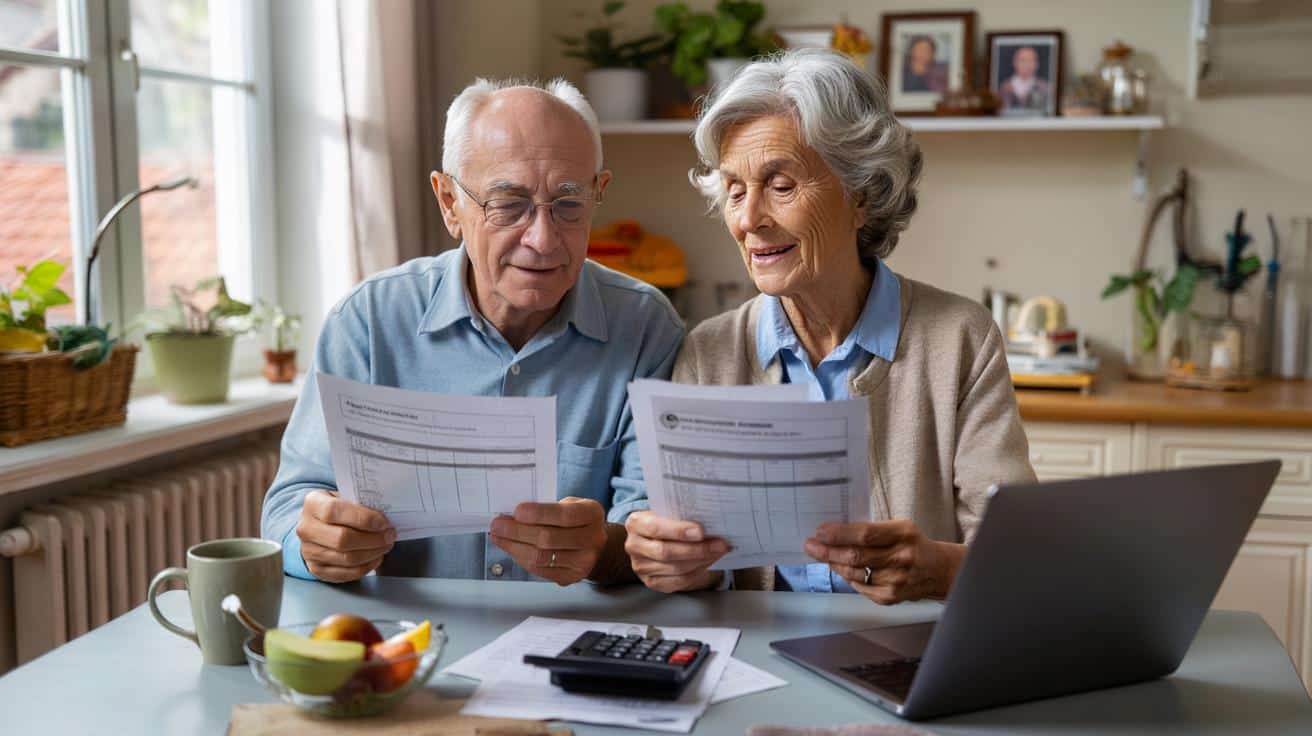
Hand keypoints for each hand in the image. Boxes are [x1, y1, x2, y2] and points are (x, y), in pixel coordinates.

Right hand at [296, 490, 395, 582]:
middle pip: (342, 539)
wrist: (318, 525)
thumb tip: (386, 517)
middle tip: (390, 536)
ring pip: (346, 558)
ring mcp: (309, 551)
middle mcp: (306, 528)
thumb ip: (361, 503)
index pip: (334, 511)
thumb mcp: (346, 497)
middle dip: (372, 539)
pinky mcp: (317, 569)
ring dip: (372, 553)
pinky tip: (376, 557)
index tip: (384, 523)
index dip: (363, 518)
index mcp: (313, 503)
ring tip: (385, 545)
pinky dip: (366, 567)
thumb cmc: (339, 509)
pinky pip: (346, 573)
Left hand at [489, 497, 608, 585]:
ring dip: (514, 546)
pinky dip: (520, 558)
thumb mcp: (569, 504)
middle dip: (517, 531)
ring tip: (498, 536)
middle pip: (548, 538)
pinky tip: (511, 548)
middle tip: (497, 525)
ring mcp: (583, 562)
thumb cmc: (575, 520)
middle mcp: (592, 540)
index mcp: (592, 514)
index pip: (564, 516)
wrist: (595, 545)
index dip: (538, 514)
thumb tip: (512, 515)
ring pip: (541, 557)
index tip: (516, 511)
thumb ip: (546, 507)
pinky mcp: (571, 577)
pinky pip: (539, 570)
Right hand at [624, 511, 728, 592]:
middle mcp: (634, 545)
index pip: (656, 528)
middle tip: (719, 544)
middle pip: (666, 552)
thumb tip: (710, 520)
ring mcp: (641, 566)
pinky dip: (697, 572)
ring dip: (701, 561)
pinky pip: (678, 581)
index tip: (701, 531)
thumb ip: (680, 516)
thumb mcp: (666, 513)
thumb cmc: (665, 522)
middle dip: (696, 549)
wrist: (654, 539)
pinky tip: (709, 562)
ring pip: (675, 568)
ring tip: (718, 552)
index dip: (679, 531)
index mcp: (636, 523)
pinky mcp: (651, 582)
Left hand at [803, 520, 962, 604]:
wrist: (938, 570)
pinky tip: (841, 569)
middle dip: (828, 551)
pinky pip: (860, 587)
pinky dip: (847, 577)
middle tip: (811, 545)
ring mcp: (896, 580)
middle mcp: (901, 558)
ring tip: (822, 555)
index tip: (821, 531)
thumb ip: (872, 529)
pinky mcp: (891, 597)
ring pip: (854, 573)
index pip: (865, 534)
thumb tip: (835, 532)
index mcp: (903, 534)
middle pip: (856, 556)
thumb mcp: (899, 527)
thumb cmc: (913, 544)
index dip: (839, 534)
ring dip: (834, 564)